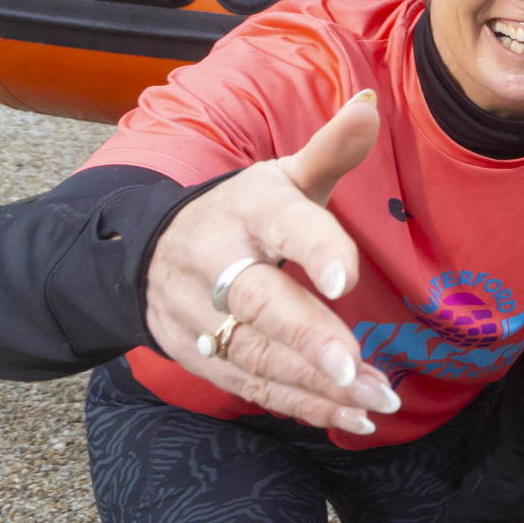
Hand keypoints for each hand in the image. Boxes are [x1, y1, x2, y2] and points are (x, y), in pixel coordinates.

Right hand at [144, 92, 401, 433]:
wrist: (147, 251)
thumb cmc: (244, 212)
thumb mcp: (282, 178)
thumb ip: (330, 151)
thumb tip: (368, 104)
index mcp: (249, 209)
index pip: (284, 226)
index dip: (315, 250)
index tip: (348, 278)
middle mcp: (217, 263)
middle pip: (261, 302)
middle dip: (309, 338)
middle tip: (357, 366)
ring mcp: (201, 315)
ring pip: (257, 354)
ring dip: (316, 384)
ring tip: (375, 398)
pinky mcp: (199, 355)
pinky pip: (250, 386)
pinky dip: (300, 407)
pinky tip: (350, 418)